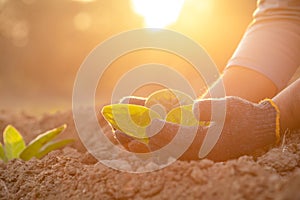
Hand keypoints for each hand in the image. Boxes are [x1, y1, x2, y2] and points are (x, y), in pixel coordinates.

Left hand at [113, 96, 279, 160]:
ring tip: (116, 133)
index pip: (173, 136)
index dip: (153, 128)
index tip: (136, 121)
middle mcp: (194, 148)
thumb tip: (191, 109)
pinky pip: (166, 144)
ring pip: (159, 146)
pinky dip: (150, 140)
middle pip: (159, 144)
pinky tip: (136, 135)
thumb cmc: (244, 116)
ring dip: (138, 140)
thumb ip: (210, 110)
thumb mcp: (230, 109)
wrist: (256, 127)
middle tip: (114, 129)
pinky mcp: (190, 143)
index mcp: (203, 141)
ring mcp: (190, 148)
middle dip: (136, 136)